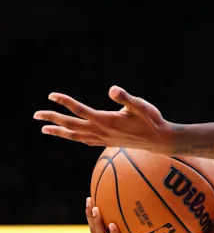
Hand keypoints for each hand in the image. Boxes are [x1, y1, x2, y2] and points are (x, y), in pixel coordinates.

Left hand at [34, 86, 172, 152]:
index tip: (52, 96)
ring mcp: (102, 138)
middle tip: (36, 115)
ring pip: (74, 136)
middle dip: (52, 119)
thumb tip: (112, 89)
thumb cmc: (151, 120)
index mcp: (106, 120)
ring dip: (58, 132)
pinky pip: (84, 141)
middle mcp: (101, 131)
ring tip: (44, 129)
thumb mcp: (141, 105)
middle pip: (71, 125)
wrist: (158, 140)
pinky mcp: (106, 142)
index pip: (79, 110)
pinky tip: (69, 136)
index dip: (64, 102)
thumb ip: (125, 98)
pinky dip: (73, 138)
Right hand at [86, 197, 165, 232]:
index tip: (90, 200)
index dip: (90, 217)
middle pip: (95, 232)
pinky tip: (113, 225)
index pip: (95, 231)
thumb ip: (131, 232)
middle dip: (90, 217)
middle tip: (90, 201)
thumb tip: (136, 209)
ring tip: (96, 209)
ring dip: (98, 223)